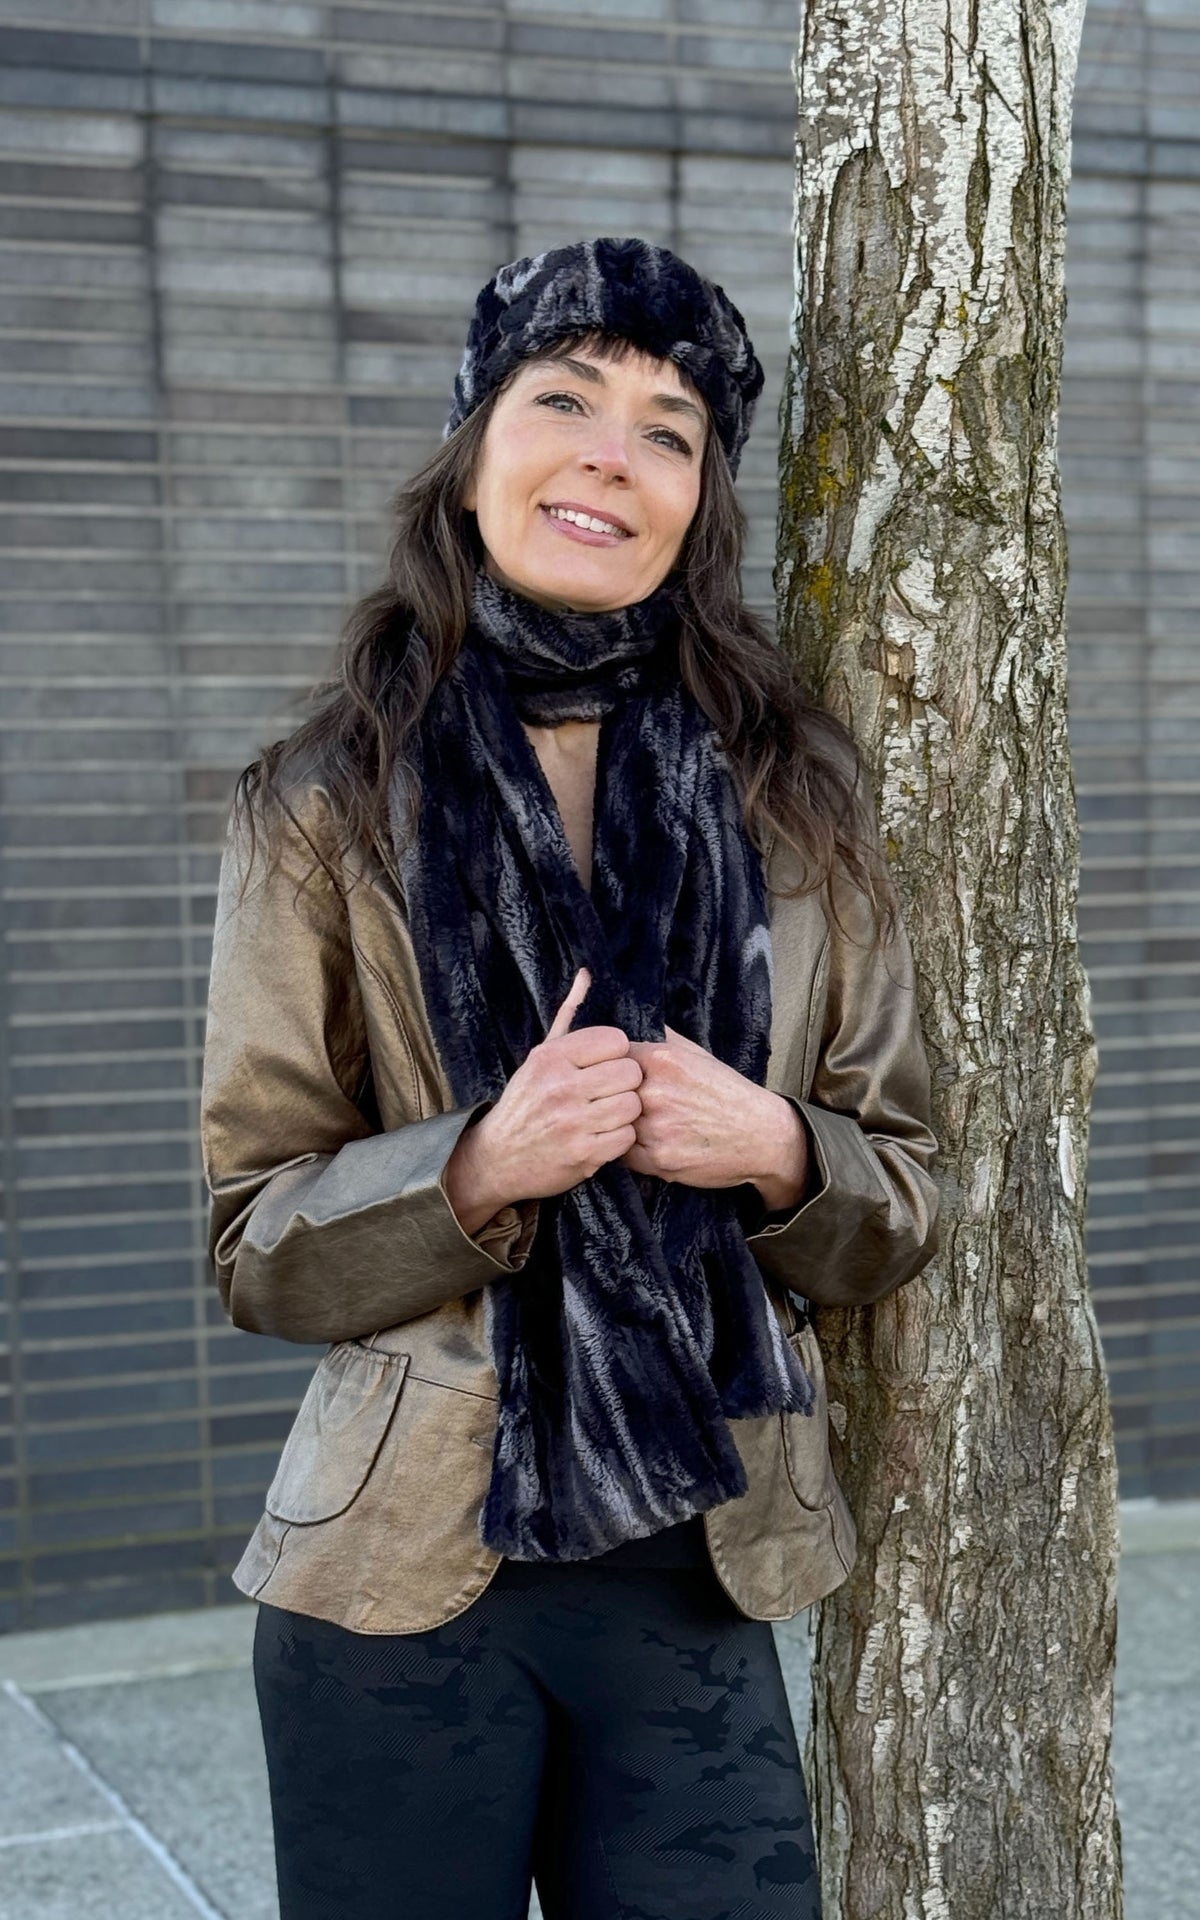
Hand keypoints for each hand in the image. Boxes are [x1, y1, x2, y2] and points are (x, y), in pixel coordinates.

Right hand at [441, 967, 645, 1231]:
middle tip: (611, 1092)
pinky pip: (626, 1137)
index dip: (618, 1054)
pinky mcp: (582, 1154)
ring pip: (633, 1105)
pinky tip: (604, 1136)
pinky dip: (620, 1138)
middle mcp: (561, 1086)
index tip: (606, 1066)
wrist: (497, 1157)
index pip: (616, 1040)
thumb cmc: (526, 1101)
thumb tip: (587, 973)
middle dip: (626, 1083)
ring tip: (608, 1114)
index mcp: (551, 1057)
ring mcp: (572, 1122)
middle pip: (630, 1073)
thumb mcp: (541, 1055)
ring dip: (626, 1112)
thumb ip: (568, 1013)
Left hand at [619, 1024, 809, 1207]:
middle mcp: (656, 1092)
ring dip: (620, 1125)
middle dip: (612, 1098)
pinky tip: (648, 1143)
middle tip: (624, 1103)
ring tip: (640, 1124)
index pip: (610, 1059)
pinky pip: (623, 1154)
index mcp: (662, 1059)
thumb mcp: (697, 1053)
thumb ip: (660, 1038)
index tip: (615, 1077)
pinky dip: (630, 1151)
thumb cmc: (727, 1092)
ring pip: (613, 1124)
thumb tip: (625, 1025)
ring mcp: (656, 1128)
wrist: (761, 1136)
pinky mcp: (659, 1160)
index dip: (611, 1069)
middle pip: (607, 1092)